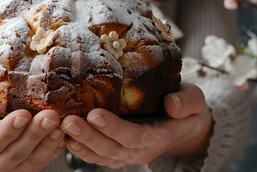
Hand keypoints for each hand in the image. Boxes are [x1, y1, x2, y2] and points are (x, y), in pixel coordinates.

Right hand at [0, 86, 65, 171]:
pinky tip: (63, 133)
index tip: (22, 115)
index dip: (5, 133)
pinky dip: (54, 149)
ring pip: (30, 161)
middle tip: (49, 116)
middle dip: (33, 136)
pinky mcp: (26, 161)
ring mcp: (10, 163)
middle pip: (13, 155)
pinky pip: (41, 161)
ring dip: (47, 143)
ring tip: (59, 124)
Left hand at [61, 83, 211, 167]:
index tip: (95, 114)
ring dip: (80, 143)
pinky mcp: (116, 152)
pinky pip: (97, 156)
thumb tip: (172, 105)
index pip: (133, 136)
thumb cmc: (185, 106)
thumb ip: (187, 102)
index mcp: (157, 137)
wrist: (182, 122)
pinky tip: (65, 139)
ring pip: (100, 154)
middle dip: (88, 136)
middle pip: (111, 148)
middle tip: (68, 121)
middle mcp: (139, 150)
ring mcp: (126, 154)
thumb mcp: (194, 100)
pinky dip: (81, 150)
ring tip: (62, 128)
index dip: (113, 128)